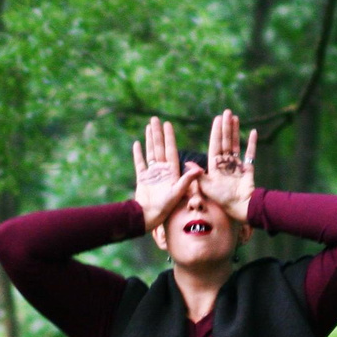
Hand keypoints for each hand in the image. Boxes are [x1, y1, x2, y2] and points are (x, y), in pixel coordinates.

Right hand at [130, 116, 199, 230]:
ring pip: (150, 152)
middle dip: (158, 133)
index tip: (168, 124)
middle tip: (156, 119)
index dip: (169, 137)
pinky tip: (137, 143)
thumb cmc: (166, 207)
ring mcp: (152, 174)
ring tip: (148, 127)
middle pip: (160, 147)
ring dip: (149, 139)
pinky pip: (140, 163)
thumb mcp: (179, 192)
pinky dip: (138, 154)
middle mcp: (162, 170)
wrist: (150, 216)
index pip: (171, 150)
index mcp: (172, 171)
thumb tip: (198, 169)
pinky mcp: (142, 178)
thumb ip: (187, 180)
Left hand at [200, 109, 256, 223]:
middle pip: (225, 141)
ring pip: (235, 144)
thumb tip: (186, 163)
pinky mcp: (248, 169)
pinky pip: (250, 154)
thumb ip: (198, 175)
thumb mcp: (206, 187)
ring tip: (235, 118)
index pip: (215, 144)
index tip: (217, 119)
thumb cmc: (222, 199)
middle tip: (226, 112)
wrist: (240, 208)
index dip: (216, 132)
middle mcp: (225, 163)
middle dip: (225, 127)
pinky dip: (252, 143)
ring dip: (236, 131)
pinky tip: (253, 132)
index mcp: (215, 166)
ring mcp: (237, 165)